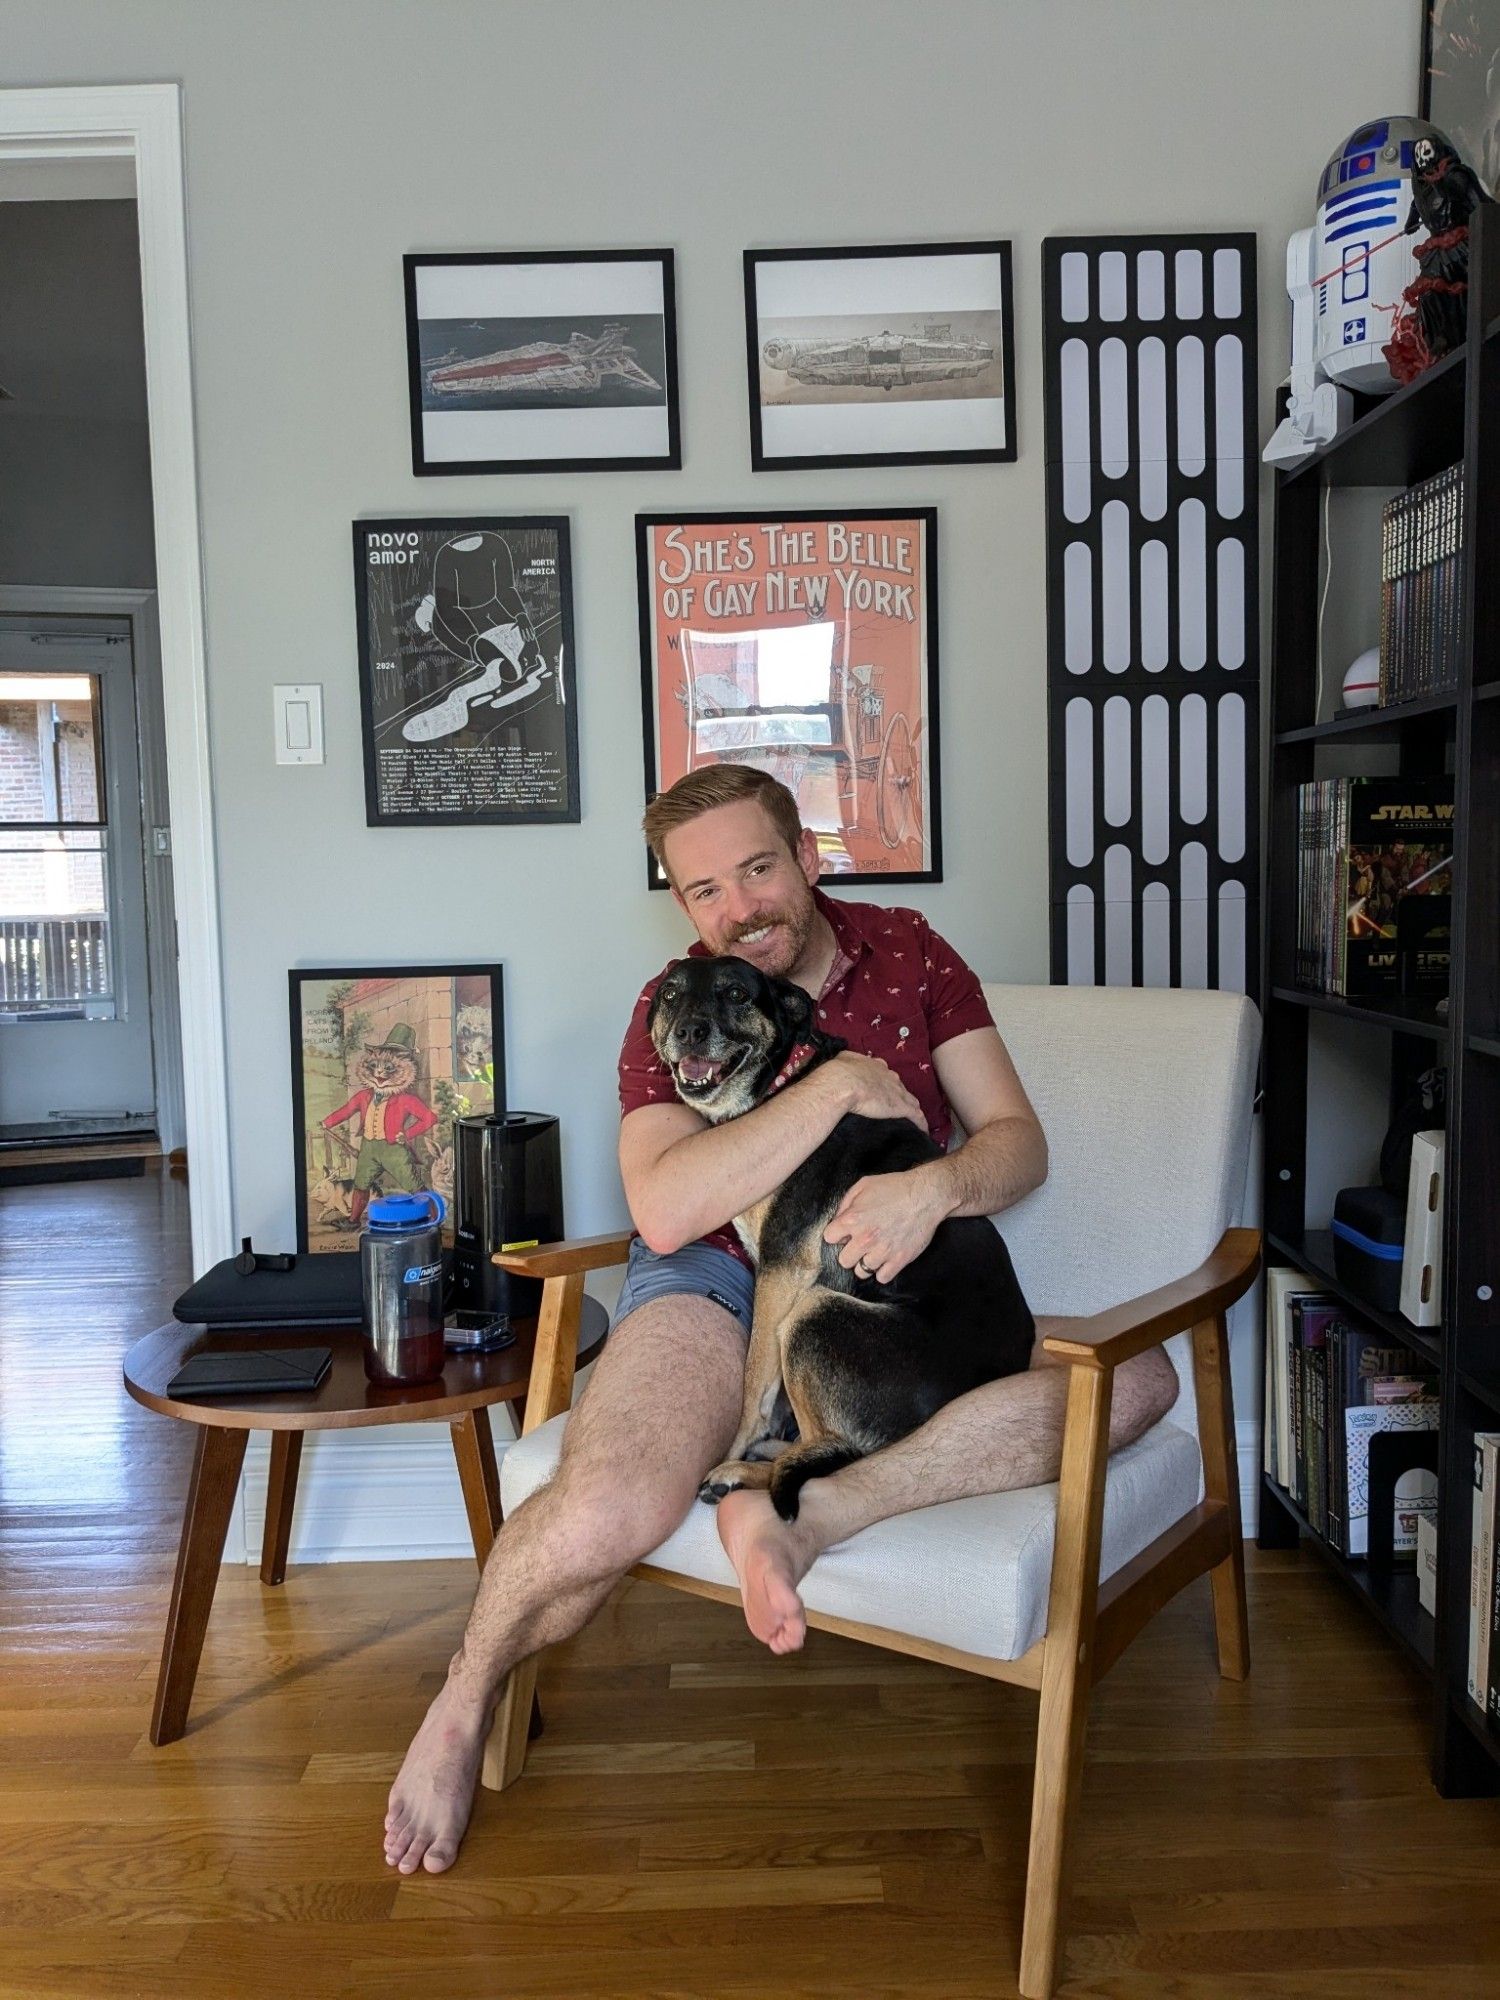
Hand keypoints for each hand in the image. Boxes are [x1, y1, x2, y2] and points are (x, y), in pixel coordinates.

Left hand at [824, 1166, 950, 1284]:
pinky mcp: (899, 1260)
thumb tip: (837, 1219)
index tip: (844, 1232)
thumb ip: (846, 1203)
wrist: (926, 1196)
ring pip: (861, 1271)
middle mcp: (865, 1239)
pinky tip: (886, 1259)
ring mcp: (882, 1251)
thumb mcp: (864, 1185)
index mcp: (852, 1219)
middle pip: (843, 1260)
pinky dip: (883, 1270)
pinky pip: (882, 1277)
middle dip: (849, 1252)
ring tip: (874, 1251)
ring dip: (866, 1262)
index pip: (829, 1238)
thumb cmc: (895, 1187)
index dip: (836, 1234)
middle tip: (859, 1244)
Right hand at [829, 1052, 926, 1131]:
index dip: (886, 1083)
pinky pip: (916, 1115)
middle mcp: (890, 1077)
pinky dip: (920, 1123)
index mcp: (877, 1066)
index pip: (886, 1075)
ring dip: (912, 1109)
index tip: (883, 1090)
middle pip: (900, 1087)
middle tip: (893, 1107)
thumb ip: (850, 1060)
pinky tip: (922, 1131)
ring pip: (911, 1101)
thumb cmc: (839, 1072)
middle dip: (899, 1096)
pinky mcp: (902, 1107)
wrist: (843, 1084)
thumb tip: (847, 1063)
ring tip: (911, 1121)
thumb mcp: (843, 1059)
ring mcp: (898, 1092)